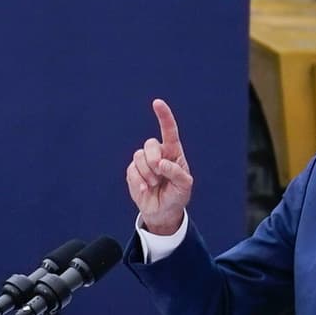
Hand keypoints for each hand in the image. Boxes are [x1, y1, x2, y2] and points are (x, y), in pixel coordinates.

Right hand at [127, 97, 192, 234]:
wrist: (162, 211)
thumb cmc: (177, 195)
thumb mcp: (185, 185)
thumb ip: (177, 172)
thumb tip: (161, 163)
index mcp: (174, 152)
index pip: (169, 131)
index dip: (163, 116)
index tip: (157, 103)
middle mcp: (158, 154)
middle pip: (150, 144)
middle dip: (153, 159)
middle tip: (159, 173)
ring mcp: (144, 162)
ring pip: (139, 156)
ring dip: (147, 173)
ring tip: (155, 184)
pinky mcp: (133, 172)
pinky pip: (131, 170)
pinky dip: (139, 181)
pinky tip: (145, 189)